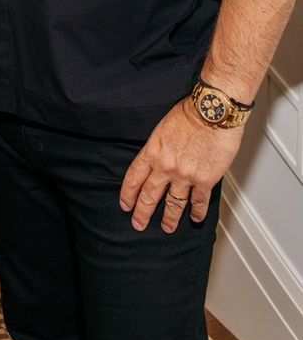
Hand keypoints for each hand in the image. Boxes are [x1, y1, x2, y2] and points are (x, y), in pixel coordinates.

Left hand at [119, 98, 242, 232]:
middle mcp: (165, 166)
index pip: (134, 177)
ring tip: (167, 227)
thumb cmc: (190, 113)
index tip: (125, 205)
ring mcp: (185, 176)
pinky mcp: (205, 180)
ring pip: (173, 204)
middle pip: (149, 195)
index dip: (128, 194)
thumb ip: (158, 147)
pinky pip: (199, 202)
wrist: (213, 112)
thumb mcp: (163, 128)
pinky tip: (196, 218)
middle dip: (142, 213)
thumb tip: (157, 160)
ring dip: (170, 218)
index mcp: (153, 151)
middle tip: (138, 224)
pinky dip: (197, 212)